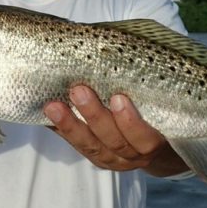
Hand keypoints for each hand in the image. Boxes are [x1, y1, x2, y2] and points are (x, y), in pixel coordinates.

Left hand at [44, 85, 187, 175]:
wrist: (156, 140)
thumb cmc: (157, 110)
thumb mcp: (160, 101)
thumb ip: (147, 85)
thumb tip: (126, 48)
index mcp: (157, 140)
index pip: (145, 137)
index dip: (131, 121)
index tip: (118, 97)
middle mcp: (135, 154)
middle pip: (114, 140)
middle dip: (95, 116)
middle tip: (79, 90)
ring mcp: (114, 159)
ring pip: (91, 146)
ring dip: (71, 125)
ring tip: (53, 106)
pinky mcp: (97, 158)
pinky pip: (76, 146)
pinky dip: (61, 131)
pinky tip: (46, 117)